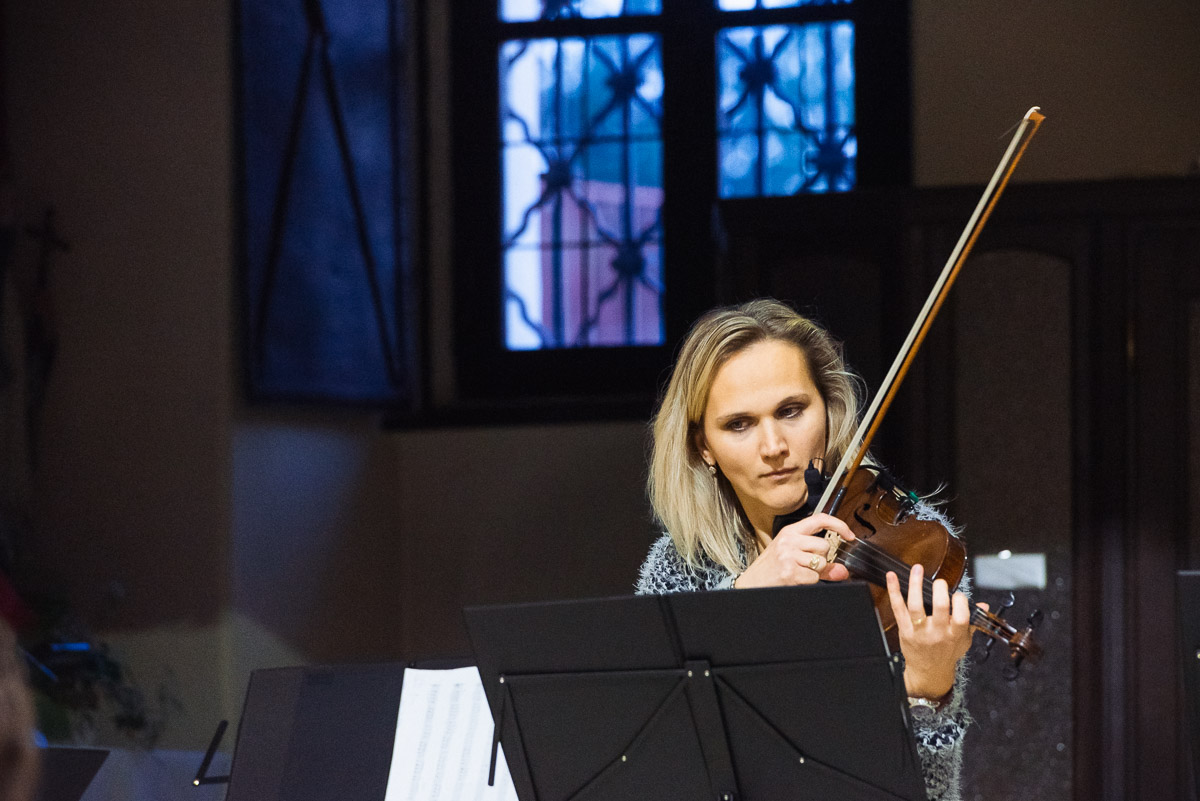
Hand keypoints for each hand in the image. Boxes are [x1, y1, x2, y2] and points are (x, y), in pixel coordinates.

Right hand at [735, 514, 855, 587]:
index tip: (849, 534)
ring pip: (821, 562)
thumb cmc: (771, 568)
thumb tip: (844, 571)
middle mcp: (789, 540)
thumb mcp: (792, 558)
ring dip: (815, 572)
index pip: (819, 519)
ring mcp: (789, 555)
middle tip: (805, 565)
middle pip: (824, 546)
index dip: (839, 524)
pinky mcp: (790, 571)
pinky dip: (808, 582)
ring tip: (798, 572)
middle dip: (821, 559)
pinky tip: (795, 579)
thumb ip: (822, 564)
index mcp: (790, 531)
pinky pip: (814, 577)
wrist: (750, 583)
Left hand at [886, 564, 985, 698]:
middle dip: (940, 590)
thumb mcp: (965, 641)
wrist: (929, 672)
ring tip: (917, 569)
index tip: (957, 595)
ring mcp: (919, 631)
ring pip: (916, 605)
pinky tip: (892, 576)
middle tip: (940, 582)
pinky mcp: (904, 629)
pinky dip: (894, 591)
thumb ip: (973, 622)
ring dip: (916, 585)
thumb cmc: (947, 654)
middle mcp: (937, 632)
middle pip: (940, 607)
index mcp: (955, 634)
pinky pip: (898, 608)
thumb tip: (984, 605)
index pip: (961, 615)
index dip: (960, 601)